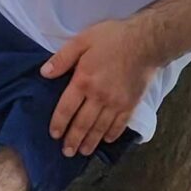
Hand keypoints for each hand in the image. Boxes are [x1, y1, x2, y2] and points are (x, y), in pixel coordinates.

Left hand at [43, 17, 155, 155]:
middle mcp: (98, 97)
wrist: (146, 41)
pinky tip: (106, 140)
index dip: (58, 123)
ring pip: (100, 128)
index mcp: (83, 81)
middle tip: (67, 152)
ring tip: (83, 152)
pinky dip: (112, 135)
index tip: (54, 134)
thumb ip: (62, 58)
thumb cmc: (113, 38)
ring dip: (90, 142)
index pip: (66, 109)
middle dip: (73, 140)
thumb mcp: (82, 40)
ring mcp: (116, 103)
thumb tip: (44, 73)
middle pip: (82, 124)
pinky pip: (119, 125)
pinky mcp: (131, 104)